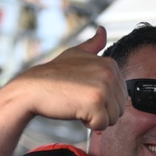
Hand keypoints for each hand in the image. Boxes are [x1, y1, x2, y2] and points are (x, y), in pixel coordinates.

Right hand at [9, 26, 126, 129]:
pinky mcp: (95, 103)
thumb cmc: (54, 74)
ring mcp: (103, 88)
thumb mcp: (76, 53)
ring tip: (79, 105)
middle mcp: (109, 74)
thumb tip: (102, 30)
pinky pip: (102, 126)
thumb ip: (93, 44)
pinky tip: (77, 112)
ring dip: (96, 119)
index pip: (121, 96)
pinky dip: (89, 125)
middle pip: (119, 108)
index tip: (85, 93)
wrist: (33, 88)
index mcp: (110, 64)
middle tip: (81, 101)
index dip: (103, 100)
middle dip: (102, 111)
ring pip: (113, 119)